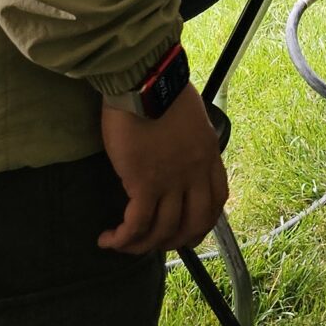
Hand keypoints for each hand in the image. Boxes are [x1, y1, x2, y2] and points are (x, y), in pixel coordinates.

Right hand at [98, 87, 228, 254]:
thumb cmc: (160, 89)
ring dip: (143, 245)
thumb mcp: (189, 117)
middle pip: (194, 223)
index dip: (203, 221)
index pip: (217, 200)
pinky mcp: (144, 183)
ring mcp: (171, 181)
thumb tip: (174, 151)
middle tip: (154, 242)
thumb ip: (187, 140)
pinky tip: (108, 239)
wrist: (144, 80)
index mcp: (208, 155)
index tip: (188, 228)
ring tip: (123, 244)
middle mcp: (194, 173)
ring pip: (163, 230)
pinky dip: (122, 238)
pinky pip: (136, 224)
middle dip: (175, 241)